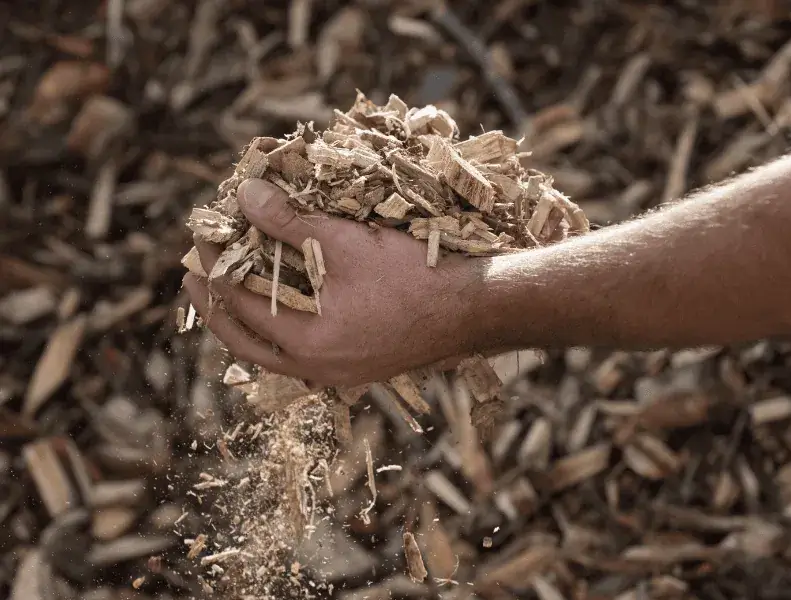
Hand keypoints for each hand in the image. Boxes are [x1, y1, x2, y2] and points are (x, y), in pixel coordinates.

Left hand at [182, 179, 482, 387]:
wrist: (473, 311)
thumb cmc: (413, 277)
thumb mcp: (346, 242)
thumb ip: (291, 221)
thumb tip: (247, 195)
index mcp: (307, 344)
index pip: (239, 304)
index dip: (213, 269)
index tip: (199, 243)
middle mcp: (317, 370)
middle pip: (246, 344)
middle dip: (215, 308)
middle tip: (193, 279)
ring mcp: (340, 374)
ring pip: (274, 355)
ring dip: (249, 323)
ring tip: (233, 294)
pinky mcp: (360, 368)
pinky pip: (303, 356)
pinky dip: (283, 331)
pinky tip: (286, 310)